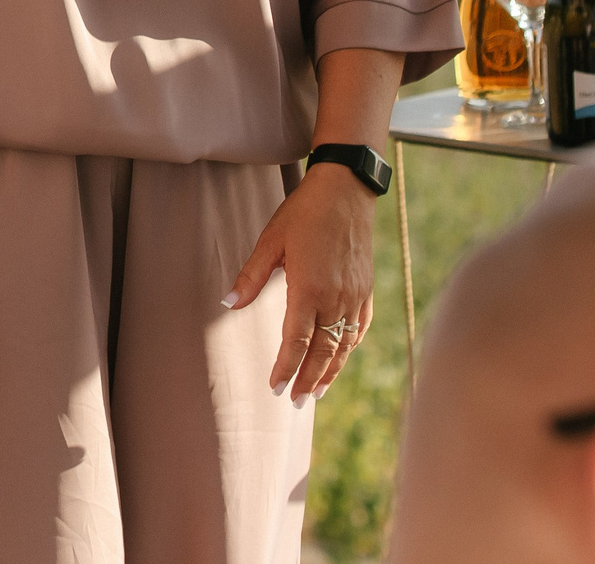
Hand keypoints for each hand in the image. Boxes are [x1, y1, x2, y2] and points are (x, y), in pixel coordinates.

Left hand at [225, 163, 375, 405]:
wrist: (346, 191)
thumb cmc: (303, 213)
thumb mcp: (270, 241)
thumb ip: (251, 277)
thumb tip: (228, 303)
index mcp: (309, 288)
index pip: (297, 341)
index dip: (286, 367)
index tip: (276, 388)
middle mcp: (336, 298)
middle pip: (323, 352)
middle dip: (308, 379)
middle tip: (296, 403)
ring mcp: (355, 297)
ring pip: (343, 345)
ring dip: (330, 372)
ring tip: (316, 392)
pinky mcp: (366, 291)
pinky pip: (358, 330)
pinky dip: (348, 349)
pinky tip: (339, 359)